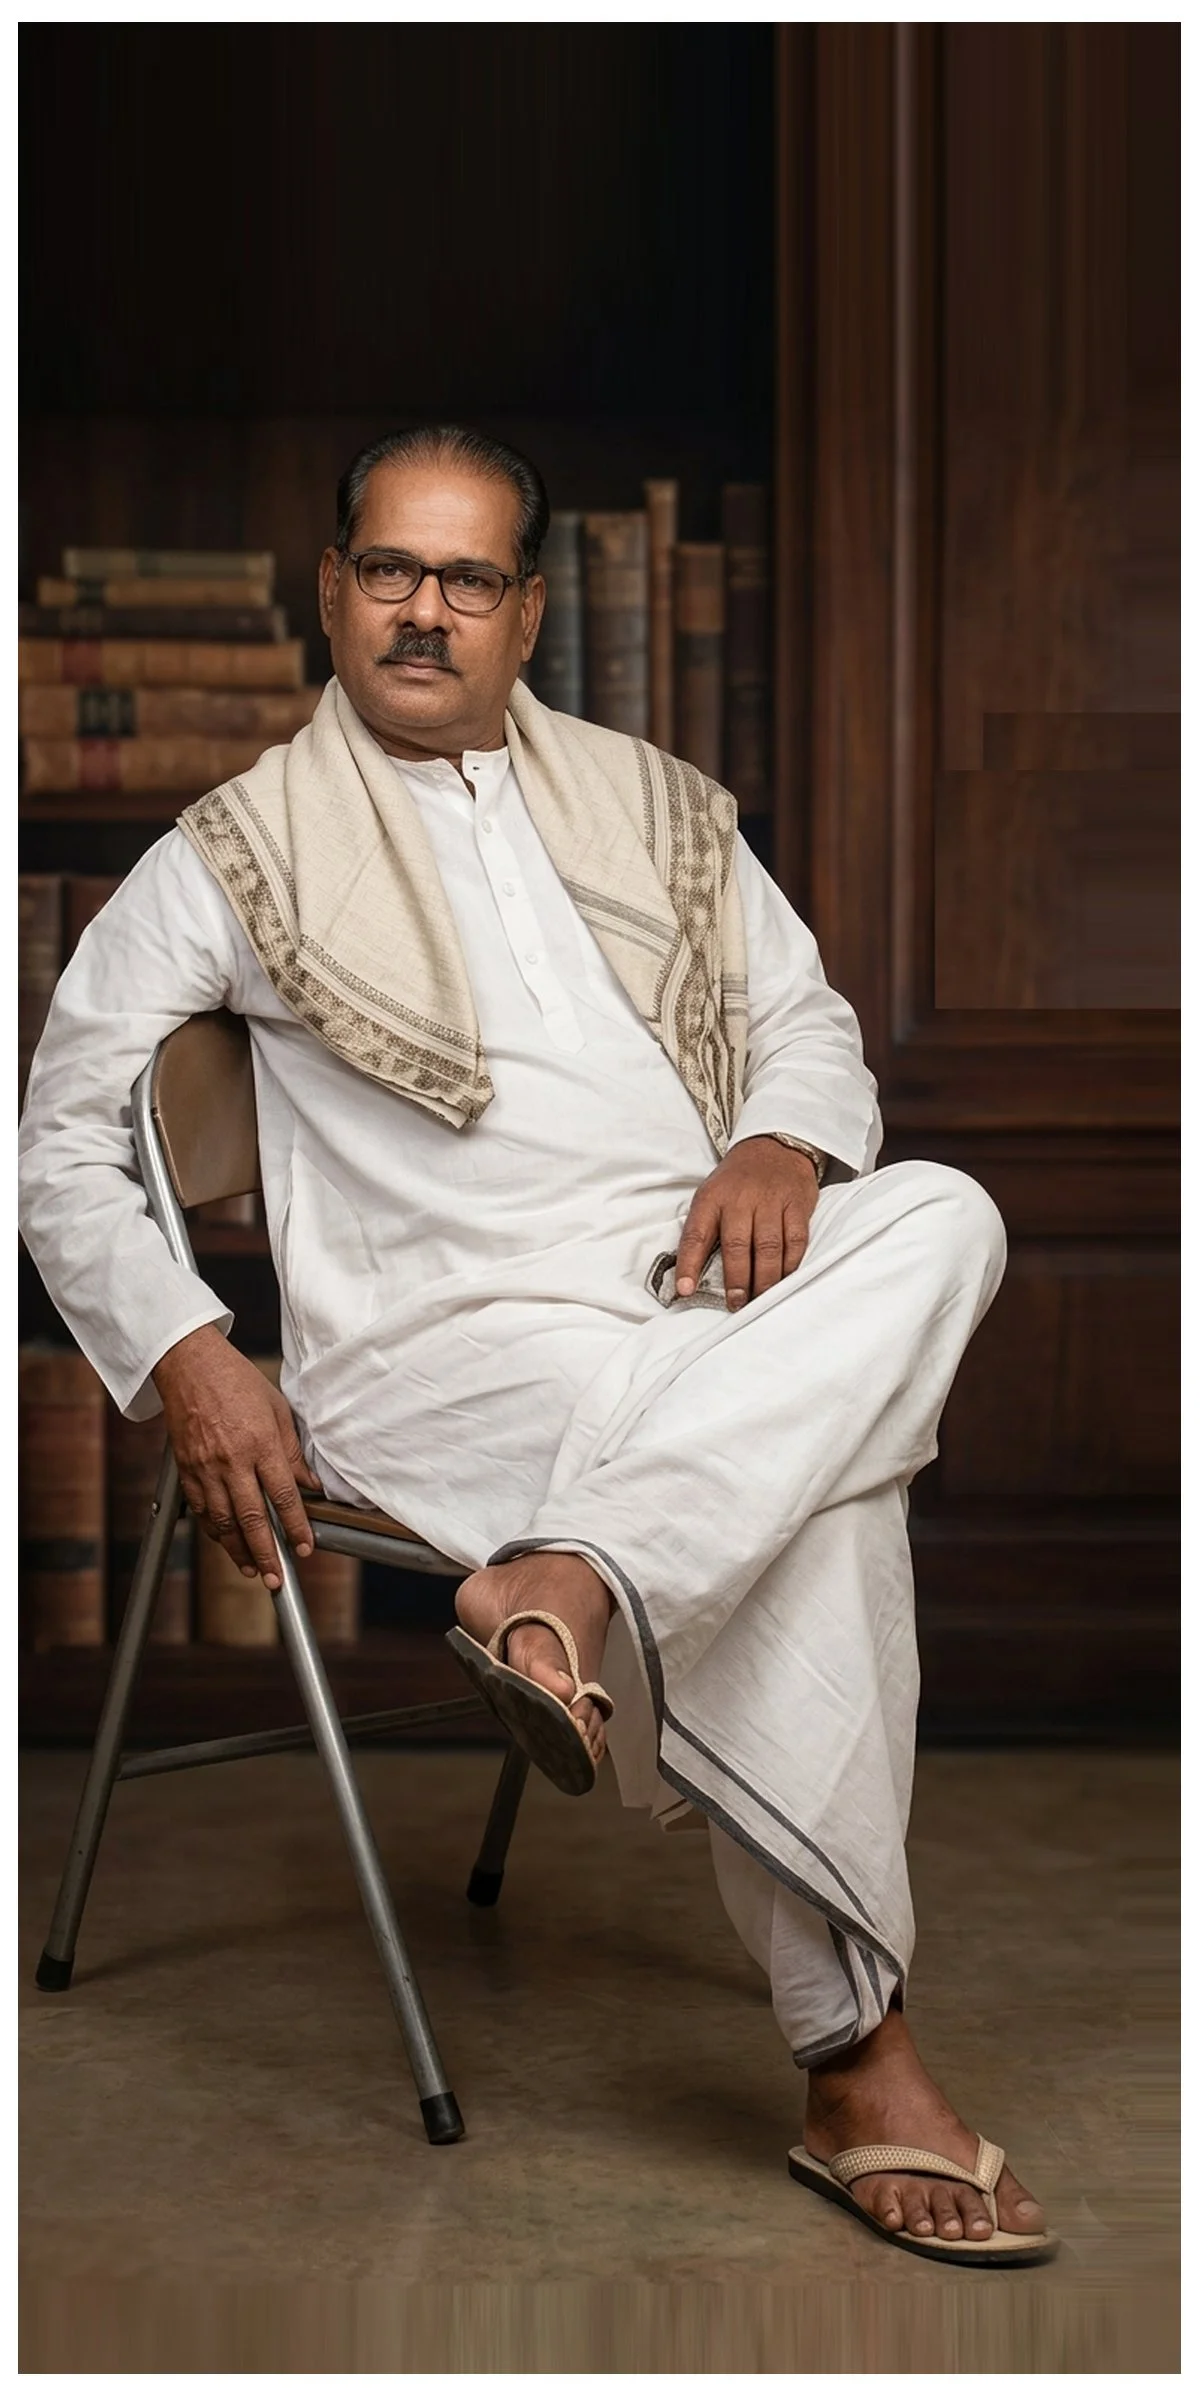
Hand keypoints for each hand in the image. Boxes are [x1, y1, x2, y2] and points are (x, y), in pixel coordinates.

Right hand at [152, 1324, 320, 1588]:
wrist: (189, 1365)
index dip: (296, 1527)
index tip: (305, 1547)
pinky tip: (226, 1543)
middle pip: (252, 1518)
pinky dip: (214, 1531)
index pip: (283, 1496)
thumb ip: (292, 1452)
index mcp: (260, 1443)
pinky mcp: (186, 1470)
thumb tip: (309, 1485)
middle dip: (267, 1552)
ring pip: (222, 1521)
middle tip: (278, 1578)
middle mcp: (232, 1461)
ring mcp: (205, 1468)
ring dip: (238, 1550)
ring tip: (253, 1570)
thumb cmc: (236, 1381)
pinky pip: (201, 1510)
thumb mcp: (277, 1410)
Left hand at [675, 1135, 819, 1310]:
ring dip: (764, 1279)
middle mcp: (740, 1199)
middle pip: (737, 1246)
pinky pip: (795, 1241)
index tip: (685, 1289)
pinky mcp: (797, 1205)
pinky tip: (784, 1278)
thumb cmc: (738, 1181)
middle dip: (736, 1281)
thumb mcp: (711, 1195)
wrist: (774, 1146)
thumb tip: (690, 1275)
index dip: (689, 1264)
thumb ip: (703, 1230)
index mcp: (712, 1198)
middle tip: (736, 1303)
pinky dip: (790, 1264)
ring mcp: (771, 1201)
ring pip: (768, 1248)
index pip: (696, 1235)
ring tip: (760, 1298)